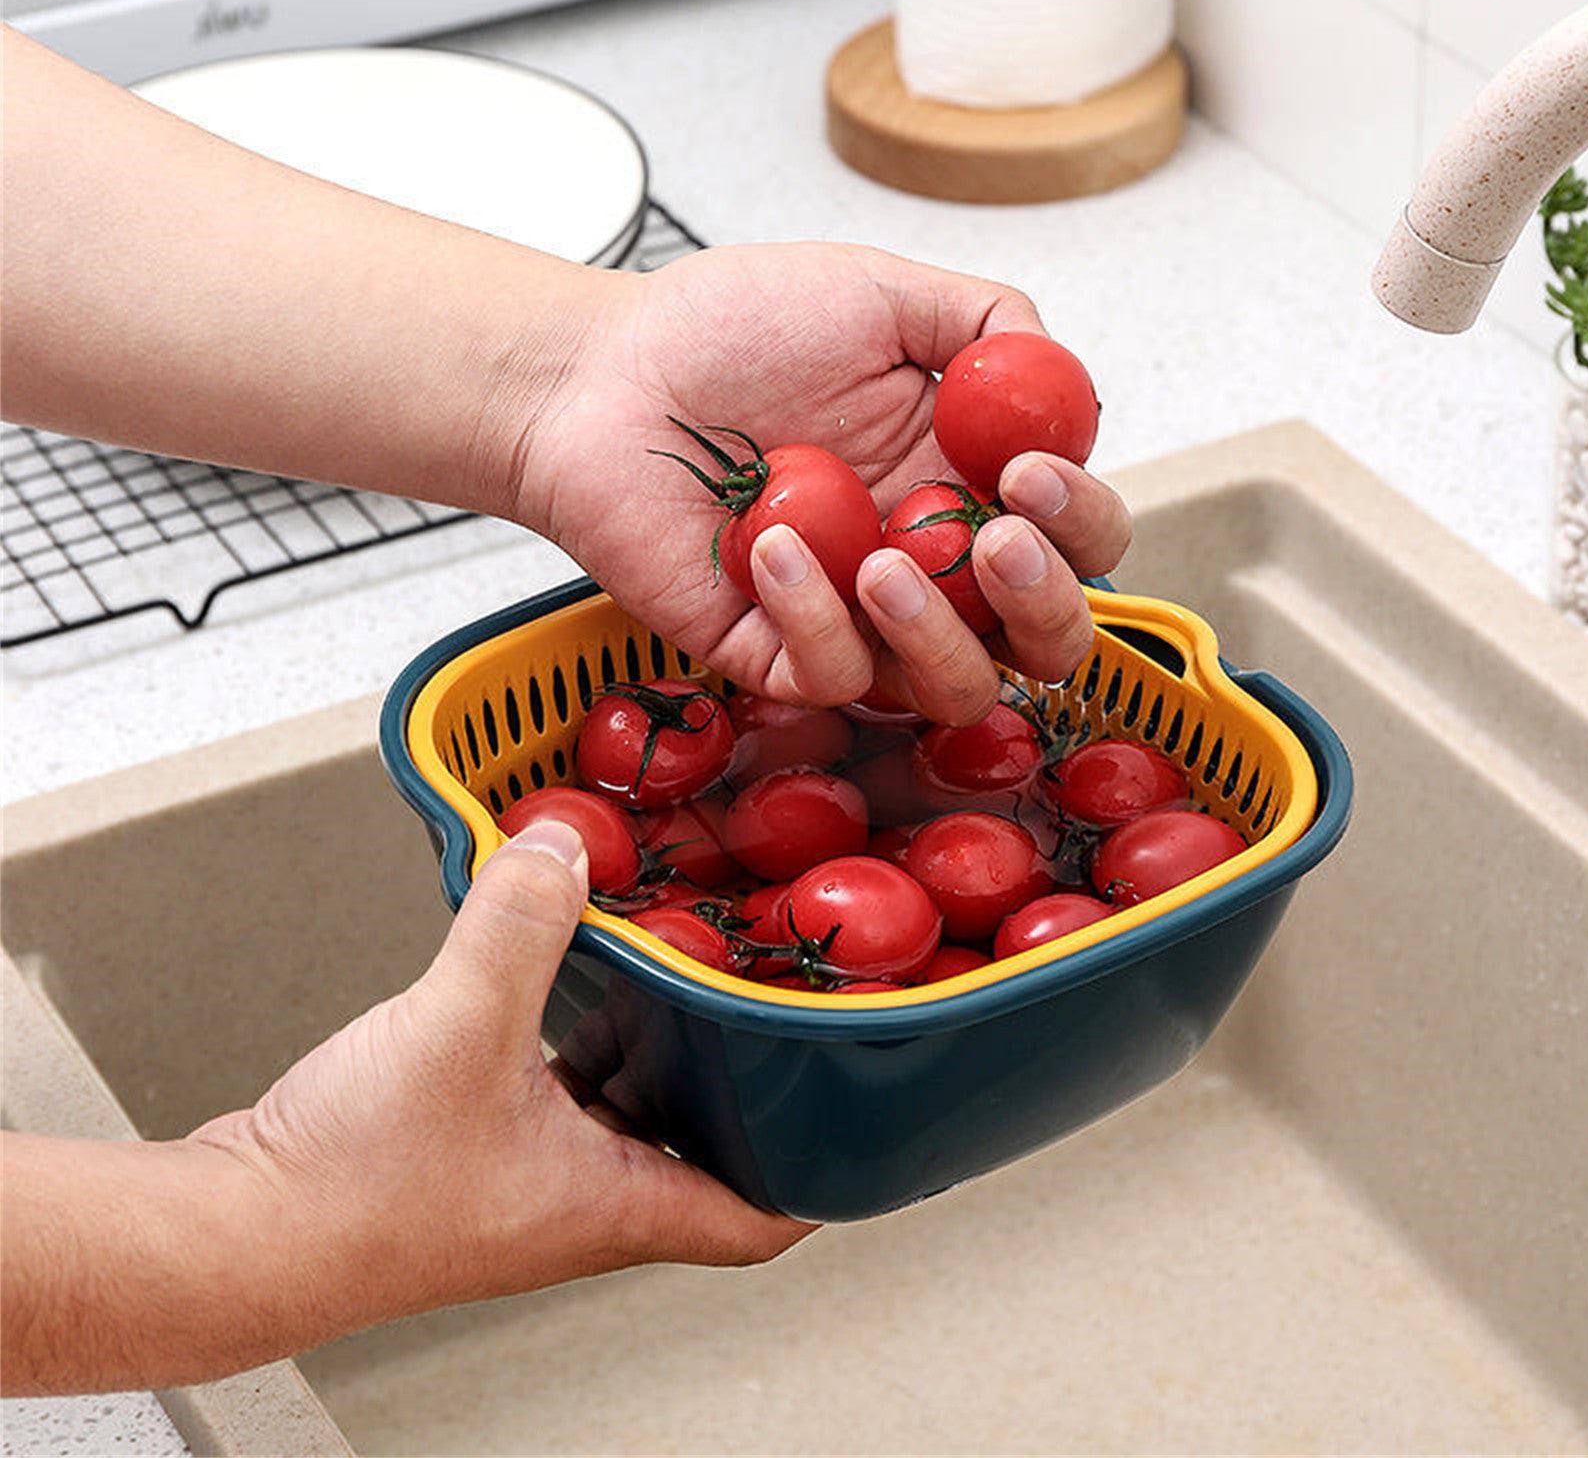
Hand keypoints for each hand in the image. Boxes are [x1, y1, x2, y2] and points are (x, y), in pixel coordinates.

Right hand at [194, 820, 808, 1337]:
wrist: (233, 1233)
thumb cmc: (348, 1192)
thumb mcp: (461, 1025)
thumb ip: (520, 921)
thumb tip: (562, 846)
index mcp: (614, 1204)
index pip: (760, 1218)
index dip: (823, 1180)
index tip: (862, 1125)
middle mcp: (581, 1203)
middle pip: (703, 1154)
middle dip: (745, 1088)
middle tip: (774, 1019)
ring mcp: (529, 1182)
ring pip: (629, 1115)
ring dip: (658, 1053)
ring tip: (682, 982)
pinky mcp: (477, 1151)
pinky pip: (560, 1091)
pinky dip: (580, 1040)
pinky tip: (566, 986)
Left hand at [517, 244, 1131, 724]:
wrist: (604, 374)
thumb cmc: (727, 330)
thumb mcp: (878, 293)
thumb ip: (986, 321)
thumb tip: (1063, 385)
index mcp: (964, 482)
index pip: (1073, 539)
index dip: (1079, 522)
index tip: (1030, 472)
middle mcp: (926, 561)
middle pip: (1039, 640)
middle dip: (1041, 602)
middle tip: (995, 541)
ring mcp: (855, 619)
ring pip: (951, 688)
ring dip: (936, 631)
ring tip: (883, 558)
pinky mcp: (775, 655)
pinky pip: (830, 676)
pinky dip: (815, 619)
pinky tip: (774, 544)